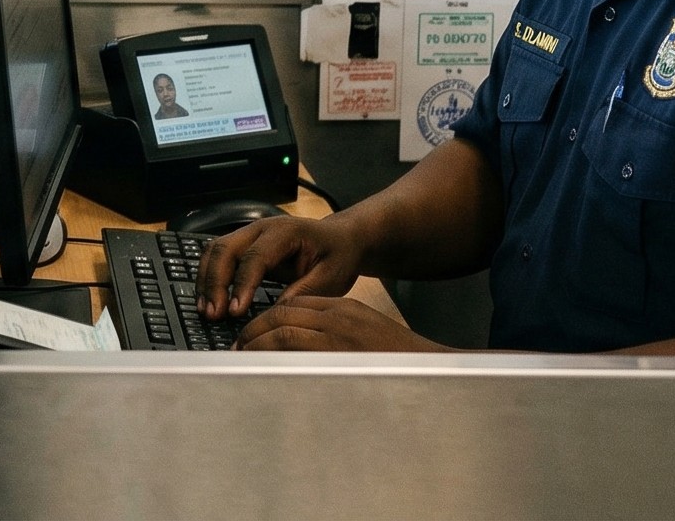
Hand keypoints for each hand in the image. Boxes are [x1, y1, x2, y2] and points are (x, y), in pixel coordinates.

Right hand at [195, 214, 365, 318]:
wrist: (340, 238)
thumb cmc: (338, 254)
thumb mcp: (331, 277)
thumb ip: (303, 292)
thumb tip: (276, 312)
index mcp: (286, 232)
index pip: (255, 257)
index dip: (242, 285)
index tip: (236, 311)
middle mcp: (262, 228)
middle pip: (225, 249)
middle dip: (214, 282)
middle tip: (213, 313)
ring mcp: (250, 234)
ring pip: (215, 251)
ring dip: (206, 280)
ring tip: (206, 310)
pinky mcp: (244, 245)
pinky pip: (217, 257)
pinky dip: (209, 277)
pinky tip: (209, 300)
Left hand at [234, 294, 443, 352]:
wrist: (435, 369)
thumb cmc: (400, 361)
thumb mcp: (364, 338)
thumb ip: (334, 338)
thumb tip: (301, 352)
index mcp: (344, 308)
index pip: (293, 305)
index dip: (267, 319)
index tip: (253, 333)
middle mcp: (338, 315)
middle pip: (283, 313)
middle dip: (255, 329)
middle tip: (239, 344)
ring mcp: (338, 332)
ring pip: (283, 328)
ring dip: (257, 341)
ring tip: (242, 355)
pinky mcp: (339, 350)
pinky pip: (294, 345)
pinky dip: (272, 353)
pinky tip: (260, 364)